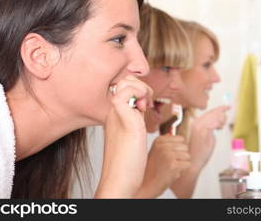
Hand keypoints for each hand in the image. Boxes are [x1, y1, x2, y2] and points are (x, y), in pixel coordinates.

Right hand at [96, 75, 152, 197]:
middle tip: (147, 102)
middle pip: (124, 79)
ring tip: (146, 104)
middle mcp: (113, 111)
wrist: (119, 181)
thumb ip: (135, 116)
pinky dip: (140, 93)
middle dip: (141, 84)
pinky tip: (145, 108)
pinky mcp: (124, 119)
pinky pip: (127, 92)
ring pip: (125, 81)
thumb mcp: (132, 132)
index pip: (123, 85)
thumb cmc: (126, 163)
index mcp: (114, 114)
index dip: (138, 87)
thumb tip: (143, 104)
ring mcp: (116, 114)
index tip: (146, 102)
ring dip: (141, 87)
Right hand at [136, 135, 189, 197]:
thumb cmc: (152, 169)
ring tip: (171, 167)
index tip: (168, 155)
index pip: (180, 138)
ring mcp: (168, 154)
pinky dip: (182, 170)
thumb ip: (165, 142)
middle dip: (181, 156)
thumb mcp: (155, 151)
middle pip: (185, 146)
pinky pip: (188, 164)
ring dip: (182, 163)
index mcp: (159, 140)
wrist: (146, 185)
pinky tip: (172, 172)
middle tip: (170, 163)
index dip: (178, 148)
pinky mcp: (173, 165)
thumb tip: (173, 134)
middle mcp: (163, 145)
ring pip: (187, 155)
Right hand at [188, 105, 228, 170]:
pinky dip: (219, 122)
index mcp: (196, 123)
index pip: (209, 113)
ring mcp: (200, 127)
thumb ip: (210, 130)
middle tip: (228, 112)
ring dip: (221, 119)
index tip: (226, 107)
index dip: (219, 109)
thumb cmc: (198, 152)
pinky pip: (214, 122)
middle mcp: (196, 123)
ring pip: (214, 116)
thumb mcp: (205, 138)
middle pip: (212, 113)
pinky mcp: (203, 131)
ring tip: (221, 125)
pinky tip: (220, 126)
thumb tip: (218, 125)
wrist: (191, 161)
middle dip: (222, 112)